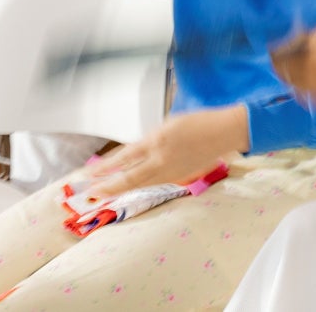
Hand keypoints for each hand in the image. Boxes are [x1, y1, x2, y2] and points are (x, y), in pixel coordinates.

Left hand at [83, 106, 247, 197]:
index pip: (124, 158)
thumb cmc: (199, 121)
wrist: (225, 132)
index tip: (89, 174)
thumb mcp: (169, 125)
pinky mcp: (179, 177)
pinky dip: (139, 186)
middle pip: (128, 178)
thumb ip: (151, 141)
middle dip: (107, 187)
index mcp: (157, 141)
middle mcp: (161, 159)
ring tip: (104, 192)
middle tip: (90, 193)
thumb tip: (135, 154)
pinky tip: (132, 186)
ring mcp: (171, 171)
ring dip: (120, 189)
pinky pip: (154, 182)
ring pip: (140, 184)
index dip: (105, 167)